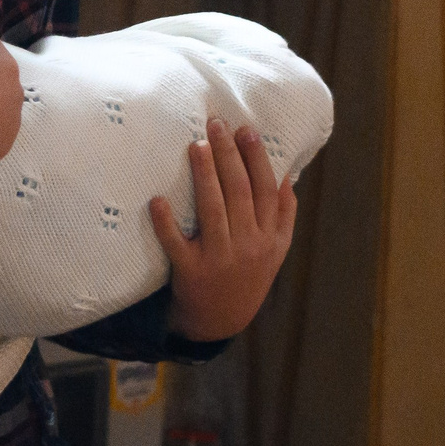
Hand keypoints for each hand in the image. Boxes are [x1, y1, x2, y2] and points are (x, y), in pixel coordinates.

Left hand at [153, 118, 296, 341]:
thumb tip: (287, 176)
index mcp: (269, 236)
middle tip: (216, 124)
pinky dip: (167, 223)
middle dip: (229, 155)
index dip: (256, 158)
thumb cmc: (247, 275)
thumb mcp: (276, 250)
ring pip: (213, 210)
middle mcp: (248, 244)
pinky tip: (157, 200)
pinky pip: (177, 244)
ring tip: (196, 145)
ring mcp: (219, 258)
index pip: (266, 189)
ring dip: (205, 175)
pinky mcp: (191, 271)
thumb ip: (284, 215)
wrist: (221, 321)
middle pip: (240, 192)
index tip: (246, 129)